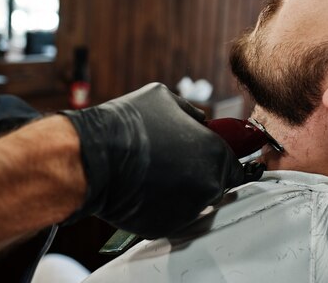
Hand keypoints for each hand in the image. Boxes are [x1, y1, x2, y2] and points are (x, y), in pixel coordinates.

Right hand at [62, 83, 244, 238]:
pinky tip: (142, 187)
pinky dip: (160, 205)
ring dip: (180, 190)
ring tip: (153, 171)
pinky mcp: (163, 228)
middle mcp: (207, 186)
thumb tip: (199, 121)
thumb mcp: (166, 99)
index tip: (209, 157)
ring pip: (192, 201)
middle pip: (214, 184)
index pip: (236, 166)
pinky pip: (169, 215)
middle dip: (199, 173)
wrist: (92, 158)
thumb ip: (192, 113)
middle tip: (173, 160)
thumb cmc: (128, 125)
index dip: (222, 160)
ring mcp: (186, 211)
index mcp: (214, 154)